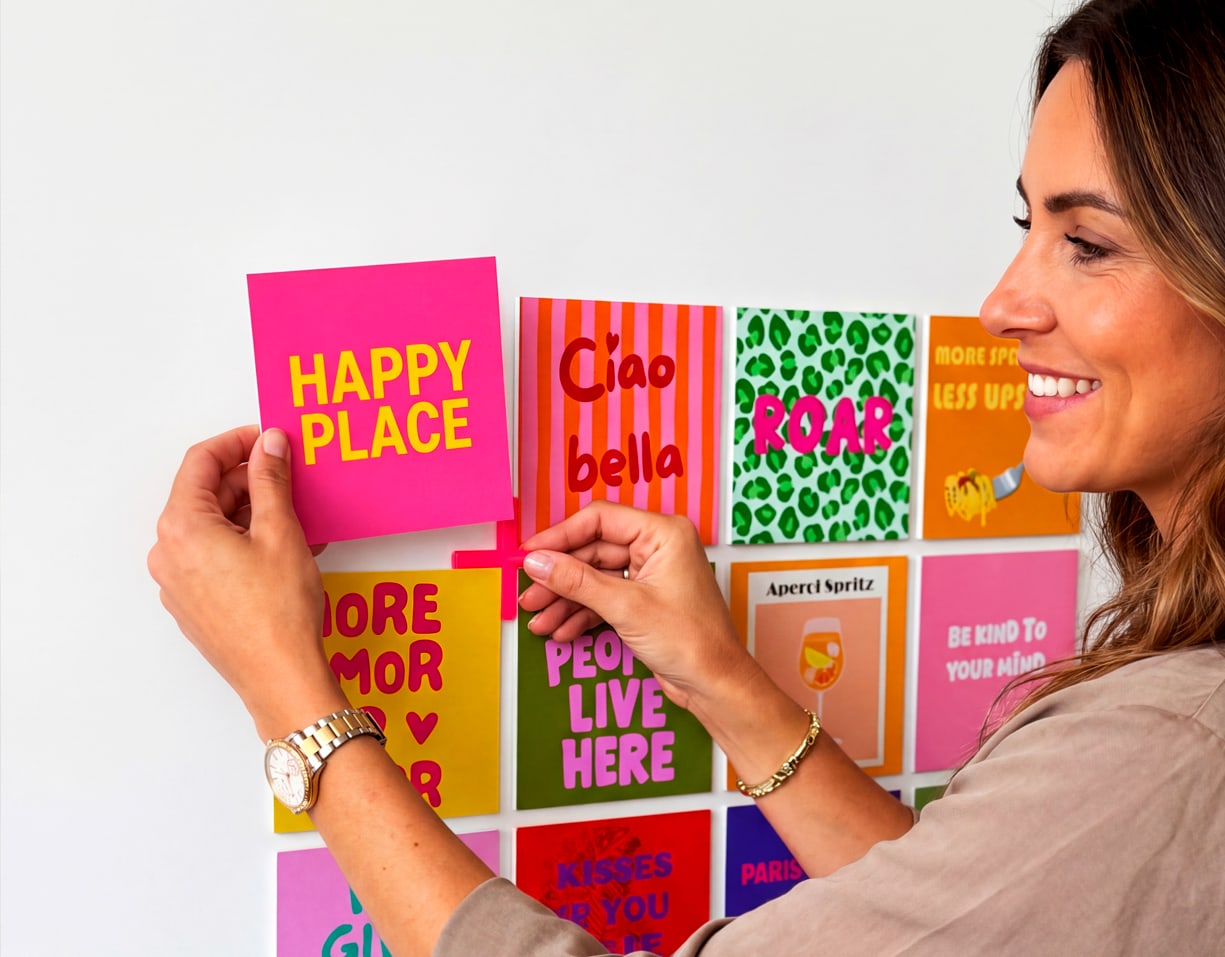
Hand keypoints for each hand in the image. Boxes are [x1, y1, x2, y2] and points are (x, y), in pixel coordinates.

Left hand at [148, 426, 346, 739]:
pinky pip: (214, 556)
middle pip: (205, 495)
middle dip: (249, 480)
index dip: (238, 442)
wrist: (280, 677)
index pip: (201, 461)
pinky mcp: (193, 603)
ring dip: (251, 512)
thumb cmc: (280, 613)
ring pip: (212, 527)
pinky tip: (283, 548)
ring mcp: (177, 582)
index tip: (269, 439)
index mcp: (183, 528)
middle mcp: (169, 553)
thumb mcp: (282, 532)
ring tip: (296, 517)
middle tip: (290, 476)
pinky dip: (244, 541)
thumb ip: (271, 479)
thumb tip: (269, 444)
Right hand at [518, 501, 755, 711]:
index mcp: (663, 533)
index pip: (599, 520)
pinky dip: (582, 613)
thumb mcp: (625, 607)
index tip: (529, 554)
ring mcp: (651, 574)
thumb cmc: (692, 642)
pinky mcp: (645, 600)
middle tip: (529, 595)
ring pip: (595, 577)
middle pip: (593, 550)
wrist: (716, 685)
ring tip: (538, 620)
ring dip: (565, 600)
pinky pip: (605, 597)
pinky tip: (560, 630)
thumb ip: (576, 581)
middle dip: (559, 577)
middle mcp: (657, 547)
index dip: (559, 536)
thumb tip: (538, 562)